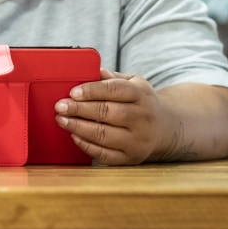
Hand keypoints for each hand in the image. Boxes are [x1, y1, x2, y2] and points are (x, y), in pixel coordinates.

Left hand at [54, 68, 171, 164]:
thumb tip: (93, 71)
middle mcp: (142, 118)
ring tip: (62, 120)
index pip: (116, 90)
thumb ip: (113, 77)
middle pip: (108, 112)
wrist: (167, 129)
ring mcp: (138, 140)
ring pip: (105, 135)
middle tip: (60, 106)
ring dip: (79, 127)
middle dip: (80, 109)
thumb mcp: (134, 83)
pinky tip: (74, 136)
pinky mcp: (131, 158)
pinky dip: (87, 146)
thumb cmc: (141, 102)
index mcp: (141, 95)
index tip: (73, 92)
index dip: (92, 90)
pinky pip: (106, 155)